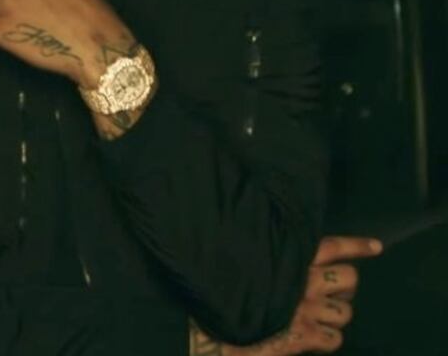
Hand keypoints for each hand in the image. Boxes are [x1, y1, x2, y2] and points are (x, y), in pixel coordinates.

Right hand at [190, 235, 382, 354]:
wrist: (210, 326)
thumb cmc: (224, 292)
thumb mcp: (247, 267)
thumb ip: (269, 262)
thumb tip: (283, 263)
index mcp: (288, 259)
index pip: (331, 247)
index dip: (356, 246)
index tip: (376, 247)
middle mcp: (303, 282)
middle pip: (348, 278)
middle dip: (342, 288)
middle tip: (328, 293)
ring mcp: (307, 309)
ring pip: (345, 312)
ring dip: (333, 316)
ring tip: (316, 317)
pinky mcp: (306, 335)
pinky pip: (335, 338)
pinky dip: (325, 340)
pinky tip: (310, 337)